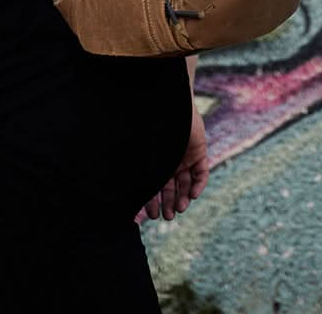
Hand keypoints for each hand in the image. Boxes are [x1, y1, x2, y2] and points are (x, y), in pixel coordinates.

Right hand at [138, 101, 208, 222]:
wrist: (166, 104)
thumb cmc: (147, 128)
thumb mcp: (141, 156)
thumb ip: (135, 173)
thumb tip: (120, 195)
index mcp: (155, 162)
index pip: (155, 186)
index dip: (153, 201)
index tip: (152, 215)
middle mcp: (170, 161)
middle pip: (171, 188)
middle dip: (168, 203)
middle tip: (167, 217)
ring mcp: (185, 157)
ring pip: (187, 184)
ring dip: (183, 198)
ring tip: (179, 209)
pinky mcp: (199, 151)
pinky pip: (201, 173)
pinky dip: (198, 186)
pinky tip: (192, 196)